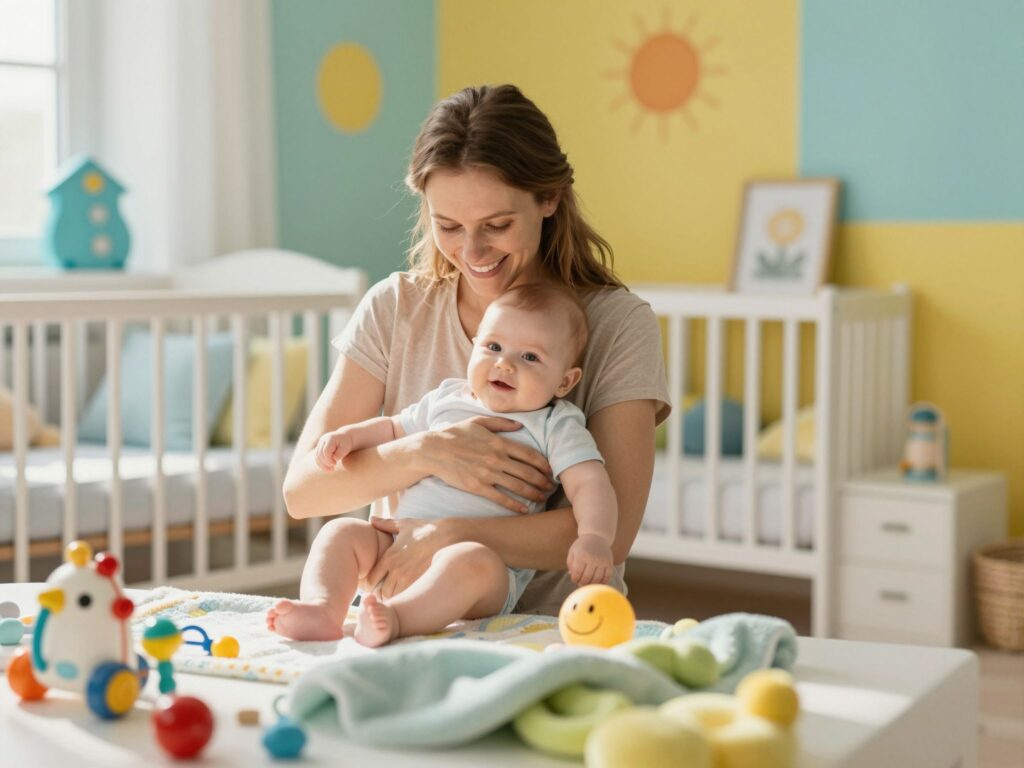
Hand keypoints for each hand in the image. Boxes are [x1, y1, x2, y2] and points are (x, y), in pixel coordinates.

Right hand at [315, 430, 352, 470]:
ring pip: (316, 456)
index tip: (335, 464)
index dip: (329, 459)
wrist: (345, 437)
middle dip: (325, 463)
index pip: (325, 451)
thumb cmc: (346, 443)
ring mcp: (320, 443)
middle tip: (333, 469)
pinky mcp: (319, 448)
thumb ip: (339, 454)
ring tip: (330, 470)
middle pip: (319, 454)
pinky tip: (327, 468)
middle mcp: (323, 440)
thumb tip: (333, 459)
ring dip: (322, 465)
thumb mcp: (345, 448)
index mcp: (330, 438)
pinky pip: (317, 457)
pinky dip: (321, 464)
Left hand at [365, 516, 449, 597]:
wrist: (451, 535)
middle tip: (389, 593)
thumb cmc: (427, 529)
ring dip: (396, 598)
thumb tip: (372, 519)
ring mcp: (410, 578)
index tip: (377, 585)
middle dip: (383, 594)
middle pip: (382, 592)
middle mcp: (397, 569)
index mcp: (390, 556)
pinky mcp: (422, 583)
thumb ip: (386, 524)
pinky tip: (413, 594)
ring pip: (395, 597)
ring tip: (401, 595)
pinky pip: (410, 598)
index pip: (371, 579)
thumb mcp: (405, 525)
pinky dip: (409, 598)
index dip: (372, 584)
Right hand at [421, 416, 554, 513]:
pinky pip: (501, 498)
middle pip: (528, 472)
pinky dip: (516, 505)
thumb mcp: (478, 422)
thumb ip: (501, 423)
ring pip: (518, 486)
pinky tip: (525, 510)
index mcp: (499, 442)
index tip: (551, 470)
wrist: (433, 450)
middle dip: (543, 481)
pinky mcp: (478, 487)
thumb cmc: (455, 434)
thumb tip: (520, 425)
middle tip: (551, 487)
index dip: (544, 464)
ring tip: (542, 497)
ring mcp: (488, 473)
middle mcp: (497, 458)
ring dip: (534, 493)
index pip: (529, 454)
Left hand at [567, 534, 613, 585]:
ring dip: (591, 584)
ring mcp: (602, 561)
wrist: (596, 536)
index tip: (574, 579)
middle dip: (582, 583)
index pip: (577, 573)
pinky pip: (607, 577)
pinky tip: (598, 581)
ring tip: (588, 583)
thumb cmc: (582, 546)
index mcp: (581, 555)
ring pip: (597, 579)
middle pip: (586, 578)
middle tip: (580, 582)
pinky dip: (603, 582)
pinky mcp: (609, 563)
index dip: (574, 579)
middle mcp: (592, 558)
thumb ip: (570, 564)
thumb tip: (572, 576)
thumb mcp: (572, 551)